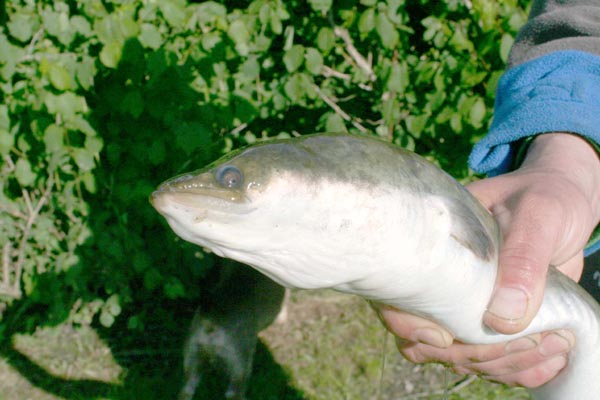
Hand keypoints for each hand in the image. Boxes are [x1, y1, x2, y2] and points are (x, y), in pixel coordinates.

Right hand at [376, 133, 599, 386]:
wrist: (564, 206)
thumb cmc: (544, 198)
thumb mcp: (537, 216)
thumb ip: (522, 259)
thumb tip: (502, 319)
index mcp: (432, 249)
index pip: (395, 294)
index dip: (406, 323)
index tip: (443, 337)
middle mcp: (440, 283)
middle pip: (429, 341)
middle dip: (475, 352)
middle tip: (530, 339)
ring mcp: (464, 307)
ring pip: (462, 358)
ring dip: (504, 363)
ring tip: (552, 345)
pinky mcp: (491, 324)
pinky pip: (493, 363)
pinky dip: (521, 370)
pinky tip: (549, 357)